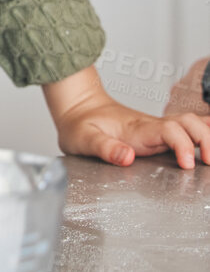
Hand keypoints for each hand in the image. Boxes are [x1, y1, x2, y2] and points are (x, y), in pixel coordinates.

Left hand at [48, 67, 209, 167]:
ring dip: (208, 135)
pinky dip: (204, 130)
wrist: (76, 107)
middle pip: (189, 123)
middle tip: (208, 162)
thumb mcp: (83, 138)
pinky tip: (209, 138)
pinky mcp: (159, 131)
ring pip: (192, 123)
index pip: (169, 130)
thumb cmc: (79, 124)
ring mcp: (157, 127)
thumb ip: (104, 147)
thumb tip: (126, 157)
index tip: (187, 164)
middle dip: (206, 139)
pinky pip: (187, 126)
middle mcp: (152, 126)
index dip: (183, 145)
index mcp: (137, 128)